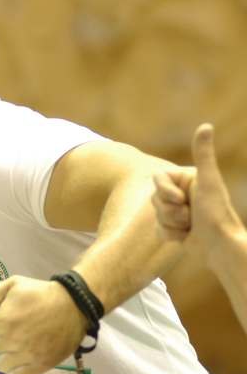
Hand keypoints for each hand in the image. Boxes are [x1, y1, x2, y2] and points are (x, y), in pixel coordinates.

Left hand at [0, 276, 84, 373]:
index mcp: (3, 321)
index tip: (9, 322)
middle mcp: (11, 341)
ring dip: (8, 358)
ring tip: (19, 350)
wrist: (73, 305)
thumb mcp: (13, 283)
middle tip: (18, 333)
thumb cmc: (42, 293)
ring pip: (4, 364)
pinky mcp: (39, 366)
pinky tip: (16, 371)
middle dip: (4, 340)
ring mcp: (25, 355)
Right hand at [152, 124, 246, 259]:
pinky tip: (186, 236)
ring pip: (155, 214)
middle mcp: (182, 192)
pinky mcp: (175, 228)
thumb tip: (206, 125)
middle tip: (190, 215)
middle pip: (154, 198)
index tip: (182, 200)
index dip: (165, 191)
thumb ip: (203, 154)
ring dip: (171, 223)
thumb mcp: (207, 181)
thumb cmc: (216, 213)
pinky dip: (170, 235)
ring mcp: (178, 210)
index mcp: (187, 179)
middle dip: (170, 210)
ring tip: (190, 226)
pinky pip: (158, 229)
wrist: (220, 247)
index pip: (157, 179)